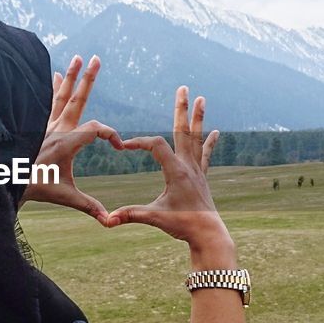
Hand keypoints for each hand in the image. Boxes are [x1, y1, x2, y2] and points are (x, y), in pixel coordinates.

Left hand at [21, 55, 122, 223]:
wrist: (7, 181)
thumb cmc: (37, 187)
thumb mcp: (66, 197)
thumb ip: (89, 206)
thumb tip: (109, 221)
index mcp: (67, 142)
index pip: (96, 129)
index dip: (110, 134)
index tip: (118, 146)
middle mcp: (56, 128)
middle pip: (77, 99)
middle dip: (88, 79)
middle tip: (97, 59)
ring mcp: (46, 125)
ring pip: (60, 96)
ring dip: (71, 77)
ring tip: (77, 58)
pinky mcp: (38, 126)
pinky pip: (47, 102)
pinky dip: (53, 88)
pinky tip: (55, 75)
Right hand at [105, 87, 233, 264]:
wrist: (207, 234)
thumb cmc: (182, 225)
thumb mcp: (153, 217)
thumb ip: (130, 215)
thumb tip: (107, 220)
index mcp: (175, 171)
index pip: (155, 145)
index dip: (138, 142)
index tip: (124, 146)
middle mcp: (188, 166)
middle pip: (183, 130)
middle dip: (182, 109)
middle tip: (183, 88)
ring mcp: (197, 170)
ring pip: (197, 138)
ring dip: (198, 118)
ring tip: (201, 98)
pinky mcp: (201, 177)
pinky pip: (205, 154)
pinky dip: (209, 142)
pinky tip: (216, 131)